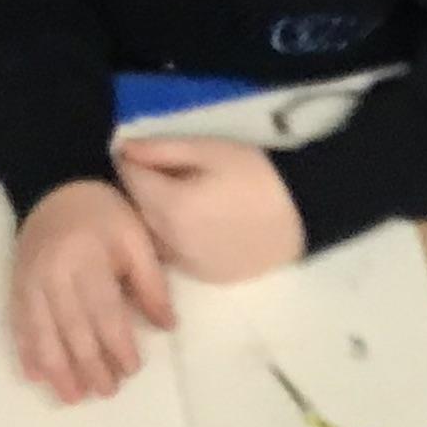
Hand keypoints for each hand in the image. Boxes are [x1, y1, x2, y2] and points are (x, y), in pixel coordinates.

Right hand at [12, 181, 174, 404]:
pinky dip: (26, 352)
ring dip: (56, 369)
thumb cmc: (105, 212)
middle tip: (106, 392)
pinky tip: (35, 376)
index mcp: (87, 258)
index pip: (103, 310)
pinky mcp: (15, 285)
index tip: (131, 369)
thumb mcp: (136, 238)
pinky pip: (18, 324)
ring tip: (71, 397)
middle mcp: (53, 273)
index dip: (116, 344)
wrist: (54, 184)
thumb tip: (167, 326)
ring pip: (41, 332)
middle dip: (88, 365)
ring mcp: (29, 281)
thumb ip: (150, 283)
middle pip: (71, 328)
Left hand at [116, 138, 305, 282]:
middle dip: (141, 189)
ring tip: (179, 198)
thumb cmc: (259, 175)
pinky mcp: (203, 277)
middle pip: (135, 210)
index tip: (143, 152)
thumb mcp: (210, 149)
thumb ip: (162, 149)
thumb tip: (123, 149)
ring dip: (154, 217)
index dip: (132, 161)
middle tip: (163, 172)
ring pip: (150, 237)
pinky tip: (196, 224)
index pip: (129, 179)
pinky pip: (172, 255)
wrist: (303, 214)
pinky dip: (173, 239)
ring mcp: (186, 265)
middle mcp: (170, 242)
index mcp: (170, 206)